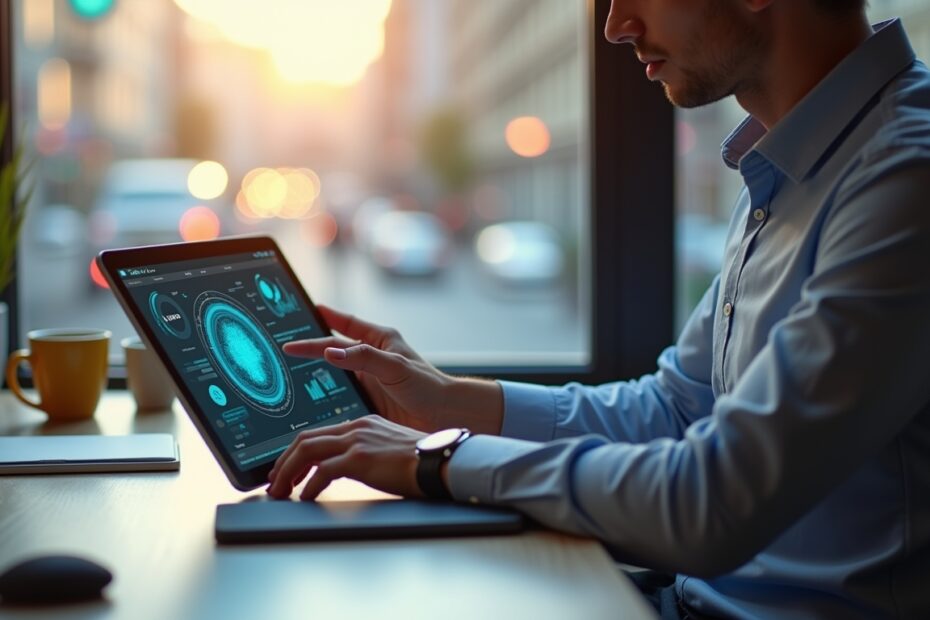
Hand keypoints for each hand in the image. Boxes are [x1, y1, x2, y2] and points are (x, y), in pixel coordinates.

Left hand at [266, 415, 425, 499]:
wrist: (443, 461)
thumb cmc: (423, 460)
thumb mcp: (388, 450)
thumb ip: (367, 453)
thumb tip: (347, 469)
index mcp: (362, 424)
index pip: (319, 434)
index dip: (296, 452)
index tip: (287, 469)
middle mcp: (356, 428)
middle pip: (305, 439)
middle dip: (284, 461)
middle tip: (275, 482)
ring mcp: (357, 441)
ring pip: (306, 451)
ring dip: (288, 473)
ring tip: (281, 492)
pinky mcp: (361, 459)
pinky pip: (322, 472)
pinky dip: (309, 486)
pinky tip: (307, 498)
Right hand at [284, 305, 502, 433]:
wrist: (445, 417)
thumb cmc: (429, 386)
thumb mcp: (396, 367)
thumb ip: (364, 358)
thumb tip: (330, 352)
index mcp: (379, 340)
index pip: (342, 325)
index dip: (322, 317)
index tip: (299, 311)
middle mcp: (370, 358)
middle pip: (332, 349)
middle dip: (309, 345)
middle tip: (282, 343)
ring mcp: (367, 380)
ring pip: (332, 374)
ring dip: (312, 374)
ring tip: (285, 373)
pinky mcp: (366, 402)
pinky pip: (339, 396)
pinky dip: (322, 398)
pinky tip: (306, 403)